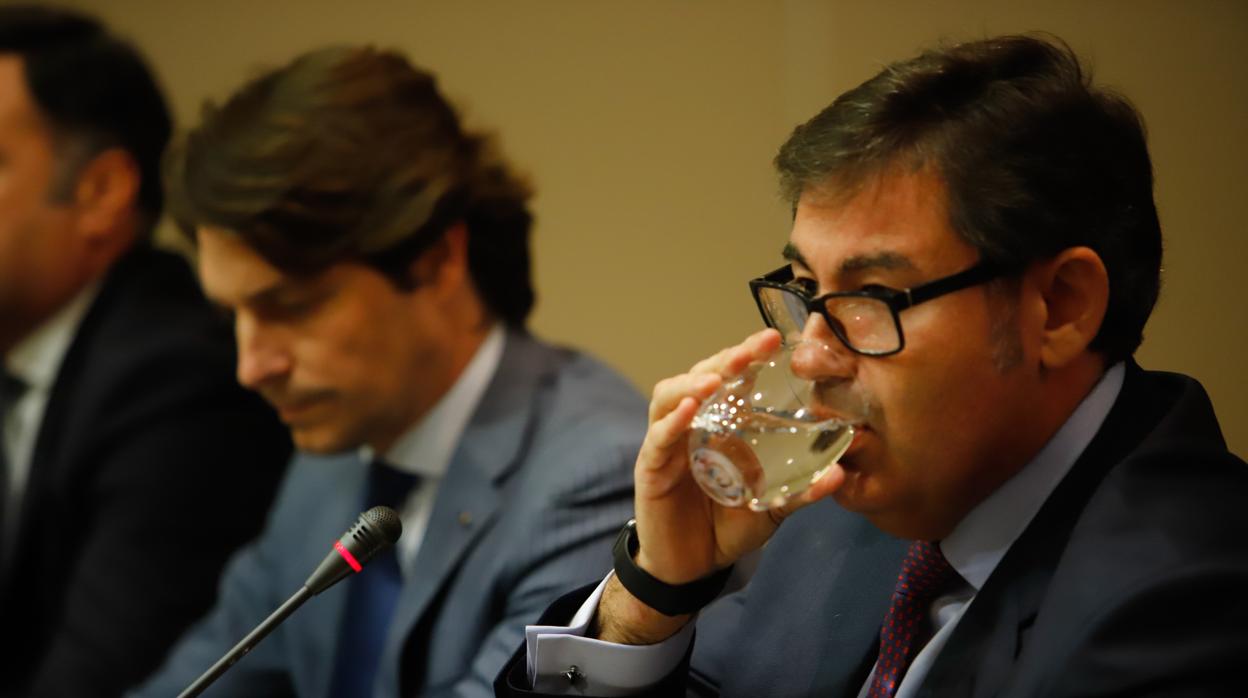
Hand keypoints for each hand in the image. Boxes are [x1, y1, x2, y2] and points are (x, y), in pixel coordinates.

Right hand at [595, 329, 846, 644]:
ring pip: (669, 396)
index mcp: (721, 425)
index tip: (775, 339)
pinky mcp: (651, 468)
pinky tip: (690, 411)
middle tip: (754, 348)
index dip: (748, 355)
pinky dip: (672, 422)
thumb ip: (800, 491)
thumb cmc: (727, 527)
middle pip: (701, 376)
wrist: (692, 569)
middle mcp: (692, 424)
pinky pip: (658, 438)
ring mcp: (668, 443)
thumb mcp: (771, 507)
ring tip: (717, 378)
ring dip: (693, 382)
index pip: (732, 377)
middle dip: (726, 357)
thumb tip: (840, 474)